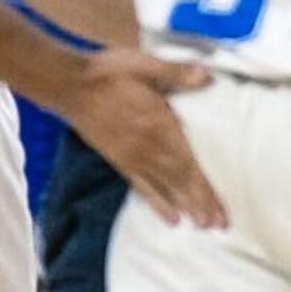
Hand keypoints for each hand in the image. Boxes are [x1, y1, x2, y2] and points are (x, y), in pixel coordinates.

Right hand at [60, 49, 221, 225]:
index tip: (220, 210)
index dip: (205, 190)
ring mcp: (133, 158)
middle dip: (201, 204)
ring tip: (202, 225)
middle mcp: (148, 149)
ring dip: (185, 207)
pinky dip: (158, 204)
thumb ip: (178, 73)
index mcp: (159, 126)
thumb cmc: (109, 73)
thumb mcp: (146, 65)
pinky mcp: (120, 161)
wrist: (70, 85)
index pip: (188, 165)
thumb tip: (207, 75)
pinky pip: (142, 187)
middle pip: (180, 182)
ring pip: (165, 188)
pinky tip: (171, 218)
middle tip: (219, 225)